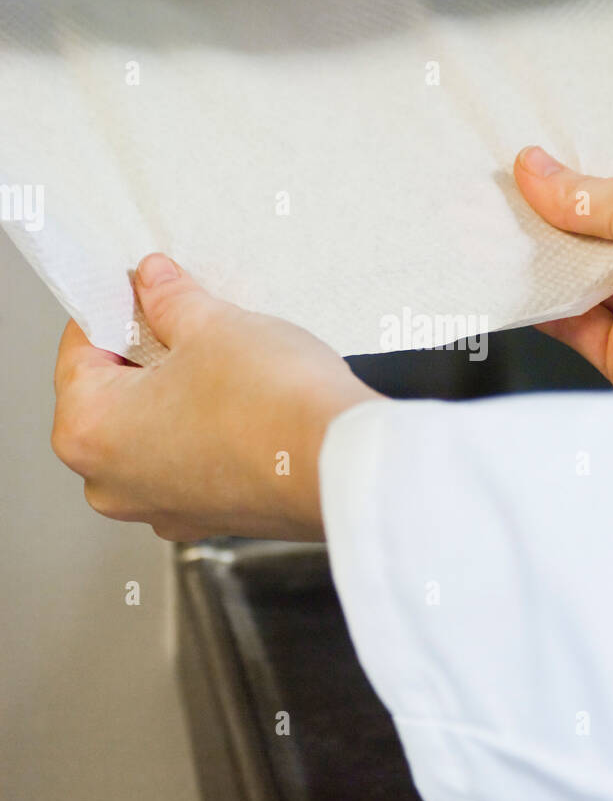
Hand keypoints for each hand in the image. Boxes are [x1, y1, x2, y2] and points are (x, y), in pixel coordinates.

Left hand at [51, 254, 378, 540]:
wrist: (343, 469)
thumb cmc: (273, 410)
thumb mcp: (211, 325)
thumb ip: (169, 300)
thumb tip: (153, 283)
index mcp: (87, 431)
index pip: (80, 346)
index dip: (119, 305)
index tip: (149, 288)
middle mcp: (111, 482)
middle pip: (111, 394)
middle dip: (148, 355)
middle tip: (192, 323)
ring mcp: (160, 507)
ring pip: (150, 431)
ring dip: (178, 394)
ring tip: (225, 363)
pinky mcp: (206, 517)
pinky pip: (188, 461)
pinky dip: (206, 431)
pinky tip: (243, 403)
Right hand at [514, 146, 612, 386]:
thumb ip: (585, 194)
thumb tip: (535, 171)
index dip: (582, 194)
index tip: (536, 180)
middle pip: (598, 250)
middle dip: (557, 231)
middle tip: (511, 209)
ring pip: (583, 290)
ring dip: (547, 270)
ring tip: (505, 240)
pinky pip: (576, 331)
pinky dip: (545, 312)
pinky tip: (519, 288)